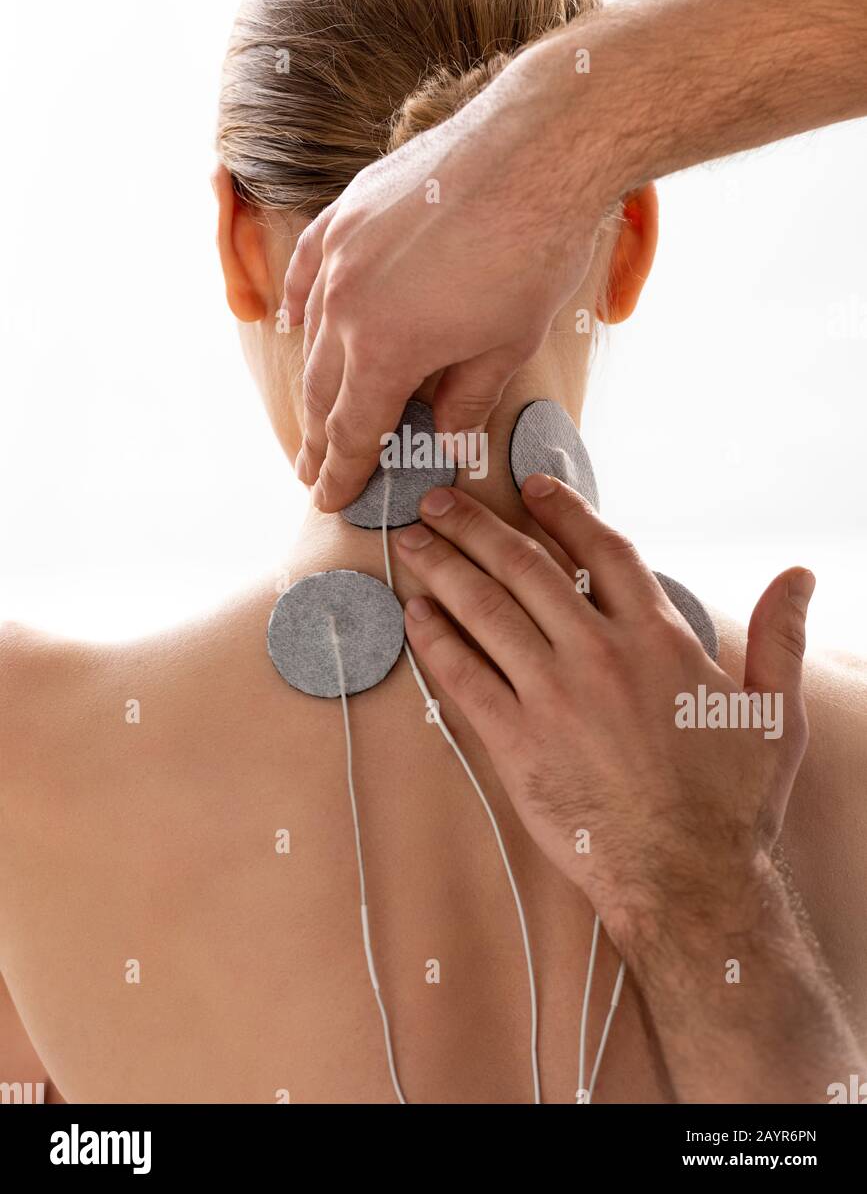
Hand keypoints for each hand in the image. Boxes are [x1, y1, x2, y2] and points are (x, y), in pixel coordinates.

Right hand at [284, 48, 603, 510]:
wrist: (537, 152)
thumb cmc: (533, 253)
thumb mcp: (507, 345)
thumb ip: (464, 399)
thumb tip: (442, 433)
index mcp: (383, 352)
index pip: (353, 432)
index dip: (342, 473)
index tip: (331, 500)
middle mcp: (345, 306)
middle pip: (324, 392)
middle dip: (322, 440)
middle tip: (315, 473)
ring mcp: (339, 254)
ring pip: (313, 334)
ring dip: (314, 380)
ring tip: (312, 413)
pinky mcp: (347, 211)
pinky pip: (309, 270)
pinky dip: (303, 304)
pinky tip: (298, 325)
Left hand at [396, 476, 813, 944]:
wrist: (688, 880)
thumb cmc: (733, 801)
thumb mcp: (775, 712)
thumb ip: (779, 636)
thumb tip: (801, 575)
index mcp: (658, 638)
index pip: (603, 552)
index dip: (564, 512)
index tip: (530, 487)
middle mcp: (599, 655)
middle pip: (527, 568)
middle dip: (477, 526)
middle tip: (438, 501)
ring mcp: (553, 697)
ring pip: (487, 612)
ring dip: (445, 569)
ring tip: (413, 541)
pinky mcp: (517, 744)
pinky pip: (465, 680)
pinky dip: (436, 642)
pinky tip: (415, 616)